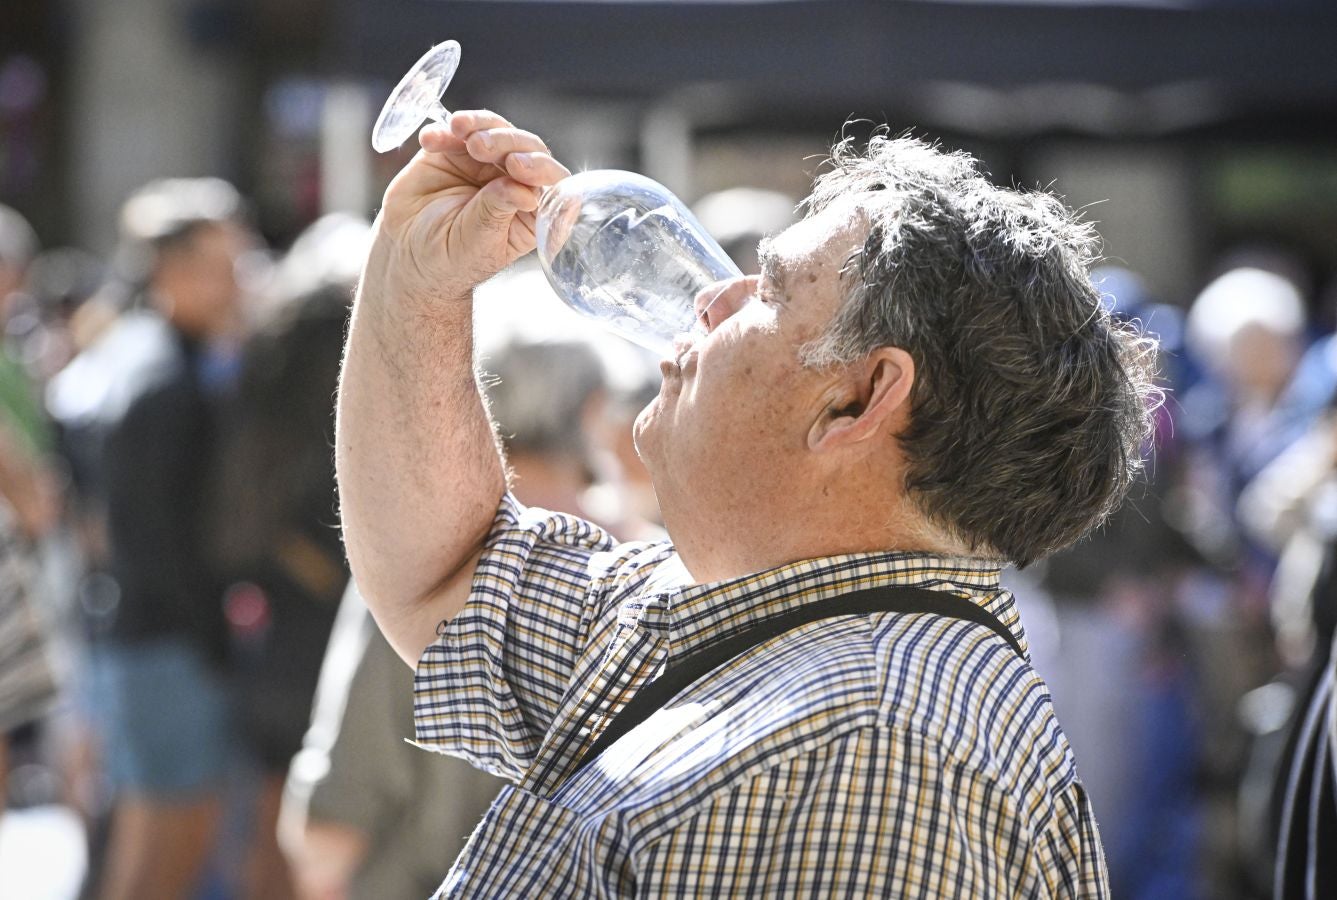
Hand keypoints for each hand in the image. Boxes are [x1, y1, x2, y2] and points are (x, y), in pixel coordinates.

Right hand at [369, 110, 569, 305]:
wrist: (406, 255)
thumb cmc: (448, 259)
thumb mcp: (476, 242)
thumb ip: (497, 212)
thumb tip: (526, 193)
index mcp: (529, 211)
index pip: (550, 182)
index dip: (540, 169)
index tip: (518, 166)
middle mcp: (512, 182)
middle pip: (524, 148)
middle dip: (506, 142)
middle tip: (480, 147)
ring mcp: (483, 164)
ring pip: (493, 131)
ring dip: (479, 126)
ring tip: (459, 130)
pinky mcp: (453, 151)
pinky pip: (454, 132)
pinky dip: (443, 131)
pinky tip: (430, 141)